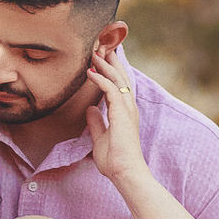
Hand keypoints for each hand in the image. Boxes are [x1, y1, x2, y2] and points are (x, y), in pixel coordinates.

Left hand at [84, 48, 145, 187]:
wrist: (125, 173)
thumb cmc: (115, 161)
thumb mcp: (100, 138)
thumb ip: (96, 123)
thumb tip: (89, 110)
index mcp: (125, 112)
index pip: (118, 85)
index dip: (109, 70)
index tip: (99, 58)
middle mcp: (128, 107)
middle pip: (120, 76)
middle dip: (110, 60)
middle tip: (99, 45)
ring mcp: (127, 109)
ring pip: (117, 79)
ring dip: (105, 64)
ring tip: (93, 52)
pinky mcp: (122, 113)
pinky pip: (111, 89)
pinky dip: (101, 79)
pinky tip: (90, 72)